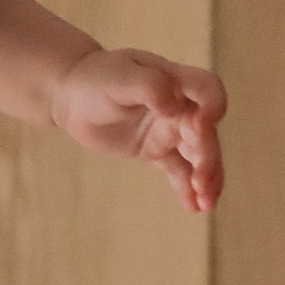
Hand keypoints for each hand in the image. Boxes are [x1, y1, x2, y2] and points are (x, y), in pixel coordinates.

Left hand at [48, 46, 227, 212]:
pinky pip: (177, 171)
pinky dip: (186, 188)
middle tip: (201, 182)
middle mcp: (178, 107)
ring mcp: (167, 130)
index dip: (213, 106)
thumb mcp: (120, 78)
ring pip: (197, 155)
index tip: (202, 126)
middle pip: (206, 133)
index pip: (208, 91)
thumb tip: (174, 107)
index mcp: (175, 82)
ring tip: (206, 203)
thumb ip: (150, 87)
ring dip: (207, 178)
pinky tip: (194, 206)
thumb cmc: (95, 79)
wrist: (70, 97)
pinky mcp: (155, 151)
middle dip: (208, 157)